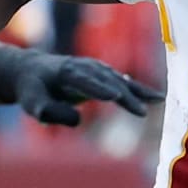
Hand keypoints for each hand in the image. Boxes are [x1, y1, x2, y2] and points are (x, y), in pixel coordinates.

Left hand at [0, 47, 164, 125]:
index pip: (85, 81)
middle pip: (108, 81)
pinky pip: (124, 81)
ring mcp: (96, 68)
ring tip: (156, 101)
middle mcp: (84, 66)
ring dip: (137, 91)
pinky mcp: (103, 73)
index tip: (115, 97)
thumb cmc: (32, 89)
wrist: (34, 69)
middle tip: (140, 112)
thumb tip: (78, 120)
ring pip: (120, 80)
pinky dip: (139, 89)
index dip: (99, 89)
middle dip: (124, 96)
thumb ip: (50, 112)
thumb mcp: (31, 103)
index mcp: (66, 71)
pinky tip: (155, 98)